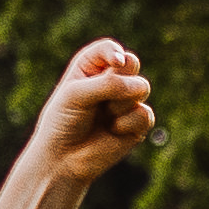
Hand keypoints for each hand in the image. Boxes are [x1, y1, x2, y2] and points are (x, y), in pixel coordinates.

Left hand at [27, 37, 155, 184]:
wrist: (63, 159)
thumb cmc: (63, 122)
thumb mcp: (77, 95)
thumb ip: (108, 84)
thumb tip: (141, 87)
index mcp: (91, 66)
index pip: (110, 49)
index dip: (114, 53)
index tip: (115, 63)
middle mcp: (111, 80)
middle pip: (131, 63)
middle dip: (120, 79)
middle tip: (101, 96)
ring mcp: (126, 101)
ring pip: (141, 88)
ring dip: (121, 104)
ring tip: (104, 117)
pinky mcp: (137, 123)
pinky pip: (145, 114)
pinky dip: (128, 123)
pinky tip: (113, 131)